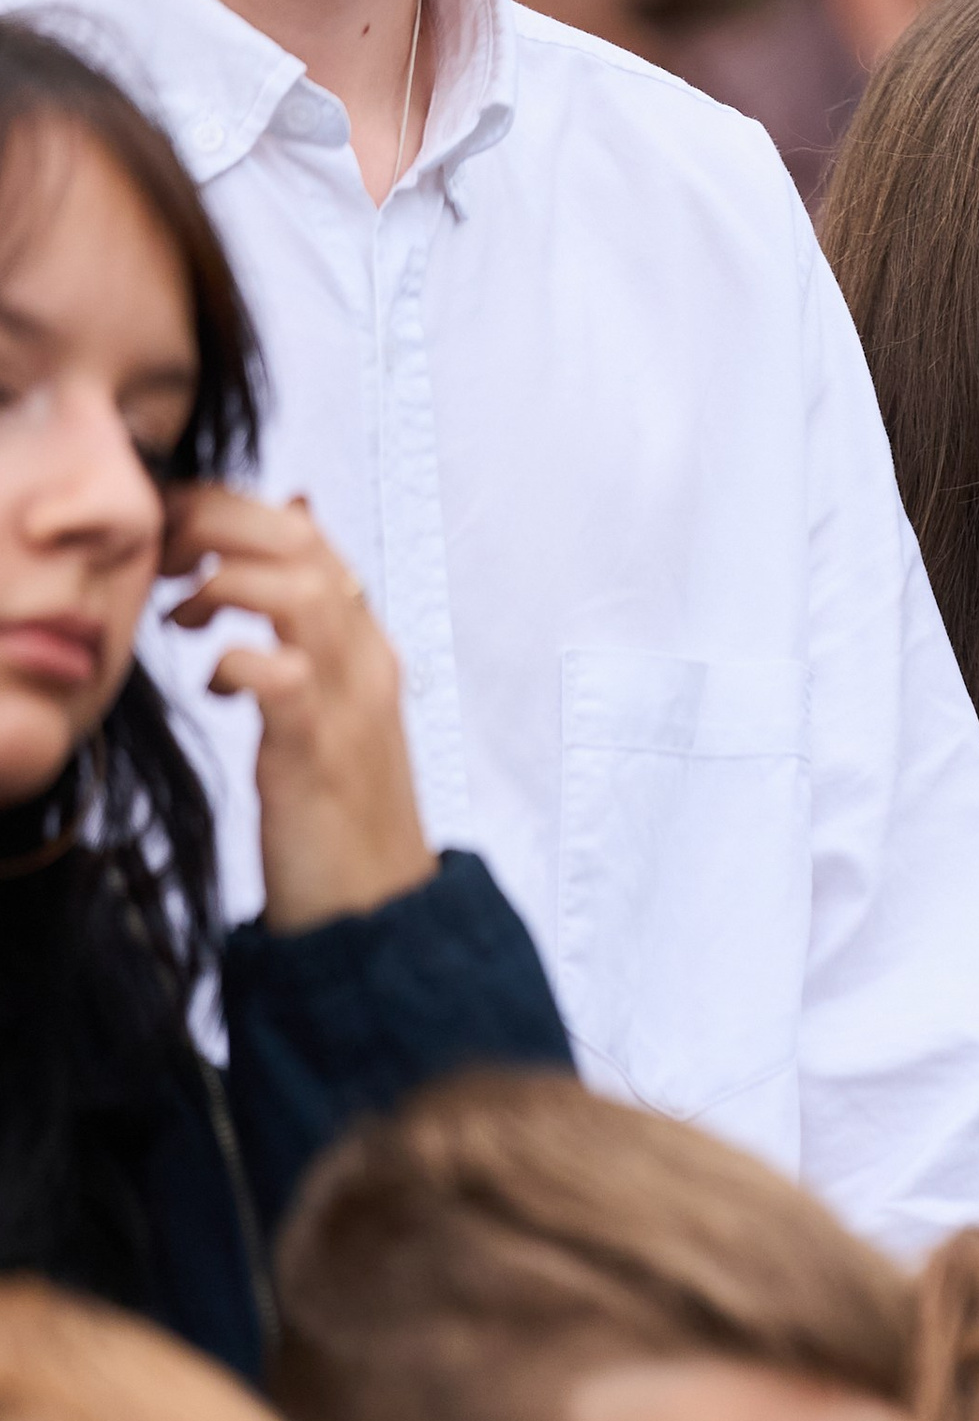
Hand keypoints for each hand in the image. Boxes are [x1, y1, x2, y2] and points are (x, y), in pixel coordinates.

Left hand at [163, 488, 435, 931]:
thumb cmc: (338, 807)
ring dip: (224, 584)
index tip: (171, 532)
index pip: (308, 535)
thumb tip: (296, 514)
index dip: (233, 512)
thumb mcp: (331, 700)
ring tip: (183, 616)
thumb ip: (314, 616)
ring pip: (303, 591)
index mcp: (366, 645)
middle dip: (219, 524)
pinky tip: (214, 685)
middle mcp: (365, 660)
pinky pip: (282, 675)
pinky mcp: (317, 752)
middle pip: (302, 543)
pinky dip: (235, 662)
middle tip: (162, 555)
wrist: (375, 907)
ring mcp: (347, 703)